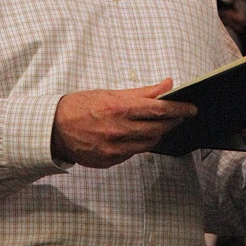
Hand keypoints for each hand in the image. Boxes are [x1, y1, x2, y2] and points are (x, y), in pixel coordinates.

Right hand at [50, 80, 195, 166]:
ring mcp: (114, 149)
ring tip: (161, 124)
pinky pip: (133, 153)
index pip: (158, 110)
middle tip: (181, 116)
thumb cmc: (80, 106)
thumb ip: (141, 92)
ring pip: (148, 143)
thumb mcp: (109, 92)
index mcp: (118, 109)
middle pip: (157, 129)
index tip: (191, 108)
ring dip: (159, 133)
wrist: (53, 129)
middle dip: (173, 122)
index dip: (178, 110)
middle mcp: (118, 131)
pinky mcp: (109, 161)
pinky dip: (140, 143)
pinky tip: (139, 135)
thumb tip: (167, 84)